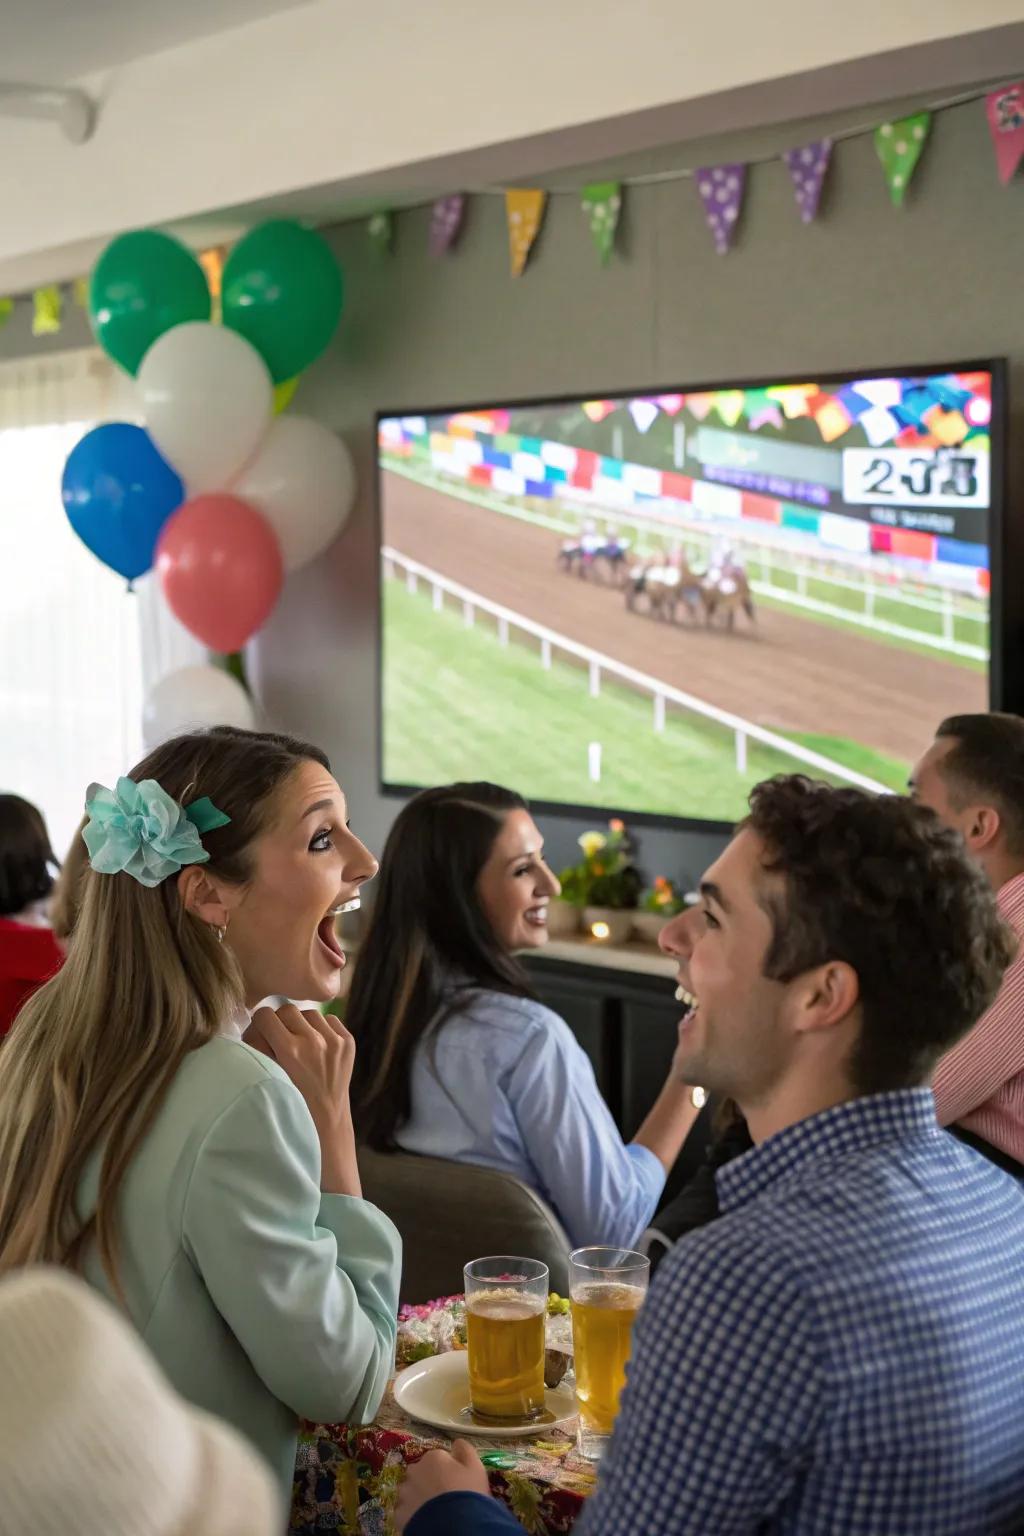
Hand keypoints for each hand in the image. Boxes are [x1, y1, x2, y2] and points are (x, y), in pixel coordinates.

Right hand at [245, 1005, 360, 1195]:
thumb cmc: (291, 1101)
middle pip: (286, 1010)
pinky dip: (320, 1029)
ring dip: (301, 1024)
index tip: (261, 1034)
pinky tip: (316, 1047)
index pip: (265, 1015)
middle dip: (279, 1022)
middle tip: (279, 1039)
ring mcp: (335, 1041)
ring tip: (299, 1044)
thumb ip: (257, 1047)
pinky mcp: (348, 1041)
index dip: (260, 1025)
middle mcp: (314, 1042)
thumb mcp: (268, 1076)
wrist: (326, 1119)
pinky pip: (328, 1019)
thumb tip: (255, 1024)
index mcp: (290, 1050)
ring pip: (308, 1012)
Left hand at [396, 1441, 490, 1531]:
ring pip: (410, 1491)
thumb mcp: (475, 1467)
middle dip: (429, 1481)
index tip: (455, 1483)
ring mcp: (404, 1493)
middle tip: (443, 1497)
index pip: (438, 1459)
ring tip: (433, 1510)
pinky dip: (413, 1514)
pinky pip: (405, 1511)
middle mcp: (414, 1471)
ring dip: (419, 1497)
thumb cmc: (467, 1493)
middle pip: (421, 1473)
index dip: (447, 1471)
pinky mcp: (399, 1514)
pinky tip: (425, 1519)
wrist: (455, 1526)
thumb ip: (465, 1450)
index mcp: (433, 1457)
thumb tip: (456, 1443)